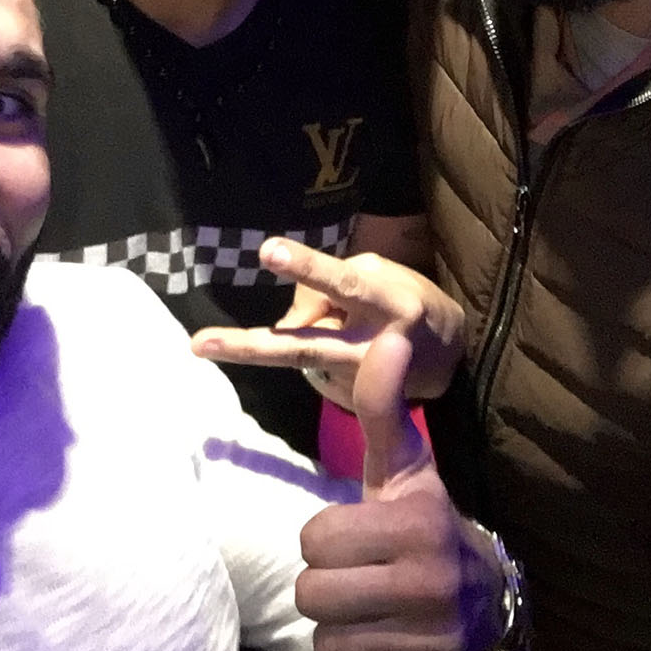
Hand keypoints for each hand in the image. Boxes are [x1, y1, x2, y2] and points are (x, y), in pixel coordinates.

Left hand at [190, 238, 464, 410]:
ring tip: (205, 342)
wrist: (449, 357)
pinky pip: (309, 362)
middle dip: (252, 346)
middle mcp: (373, 347)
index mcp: (390, 302)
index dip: (307, 268)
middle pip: (306, 347)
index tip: (268, 251)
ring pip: (297, 361)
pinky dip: (310, 343)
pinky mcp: (348, 399)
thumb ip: (331, 291)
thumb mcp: (378, 277)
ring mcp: (358, 381)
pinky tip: (335, 341)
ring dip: (250, 350)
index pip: (343, 282)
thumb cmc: (404, 301)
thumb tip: (285, 326)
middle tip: (200, 343)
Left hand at [297, 329, 506, 650]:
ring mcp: (435, 640)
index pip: (314, 539)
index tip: (358, 536)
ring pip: (327, 645)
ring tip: (374, 611)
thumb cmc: (419, 527)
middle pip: (313, 596)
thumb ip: (382, 407)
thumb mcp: (402, 470)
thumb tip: (390, 335)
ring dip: (341, 631)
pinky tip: (390, 646)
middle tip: (360, 577)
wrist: (484, 605)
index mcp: (420, 524)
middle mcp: (432, 583)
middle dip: (328, 587)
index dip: (326, 538)